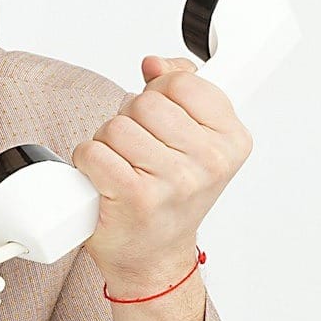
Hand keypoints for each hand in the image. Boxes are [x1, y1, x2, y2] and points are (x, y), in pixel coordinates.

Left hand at [71, 55, 251, 295]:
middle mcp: (209, 162)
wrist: (154, 257)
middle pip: (144, 103)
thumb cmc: (171, 198)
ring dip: (107, 143)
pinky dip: (88, 162)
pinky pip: (94, 152)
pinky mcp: (136, 197)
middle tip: (138, 151)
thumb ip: (182, 89)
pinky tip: (104, 179)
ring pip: (115, 127)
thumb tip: (154, 63)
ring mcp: (174, 181)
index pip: (182, 82)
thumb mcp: (194, 140)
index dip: (160, 94)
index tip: (163, 119)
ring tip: (122, 167)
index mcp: (231, 140)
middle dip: (130, 120)